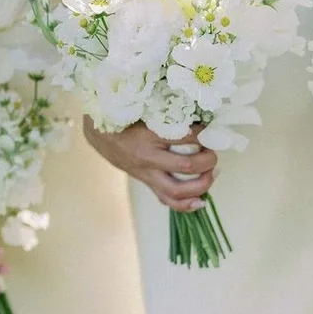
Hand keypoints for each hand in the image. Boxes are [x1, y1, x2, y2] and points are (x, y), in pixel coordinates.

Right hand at [83, 117, 217, 210]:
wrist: (98, 134)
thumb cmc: (124, 118)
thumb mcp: (142, 109)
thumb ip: (166, 114)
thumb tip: (197, 115)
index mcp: (147, 134)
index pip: (183, 135)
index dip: (203, 134)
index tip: (210, 130)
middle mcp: (148, 157)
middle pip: (186, 166)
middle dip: (207, 161)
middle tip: (213, 154)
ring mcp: (146, 174)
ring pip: (178, 190)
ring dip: (202, 186)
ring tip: (212, 175)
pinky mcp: (146, 183)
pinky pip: (167, 200)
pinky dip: (186, 204)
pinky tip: (201, 201)